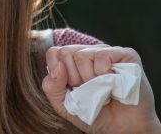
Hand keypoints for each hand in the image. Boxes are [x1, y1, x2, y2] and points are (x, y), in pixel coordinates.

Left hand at [42, 44, 160, 133]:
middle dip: (74, 78)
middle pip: (66, 52)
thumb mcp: (64, 105)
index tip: (73, 88)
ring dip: (90, 80)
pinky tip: (113, 83)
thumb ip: (52, 87)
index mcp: (72, 60)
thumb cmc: (93, 114)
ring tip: (102, 89)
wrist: (122, 130)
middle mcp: (89, 52)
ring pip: (82, 55)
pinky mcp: (126, 54)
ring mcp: (107, 51)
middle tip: (90, 91)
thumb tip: (58, 66)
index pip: (54, 53)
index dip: (60, 74)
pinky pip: (102, 56)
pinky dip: (104, 74)